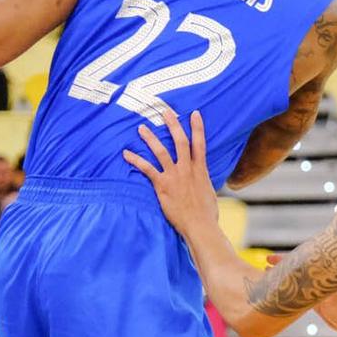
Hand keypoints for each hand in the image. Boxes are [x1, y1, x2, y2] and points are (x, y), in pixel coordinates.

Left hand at [124, 109, 219, 238]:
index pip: (200, 143)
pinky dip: (135, 160)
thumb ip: (203, 183)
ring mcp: (174, 176)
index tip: (194, 113)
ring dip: (150, 138)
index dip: (197, 127)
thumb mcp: (209, 193)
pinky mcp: (162, 185)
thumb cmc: (207, 214)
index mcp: (200, 170)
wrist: (200, 225)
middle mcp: (188, 169)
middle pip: (180, 141)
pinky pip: (147, 169)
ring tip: (142, 128)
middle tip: (165, 111)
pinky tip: (126, 154)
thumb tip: (202, 183)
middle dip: (172, 124)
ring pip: (161, 151)